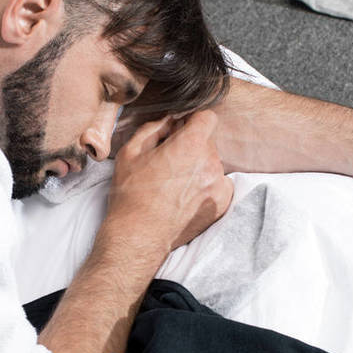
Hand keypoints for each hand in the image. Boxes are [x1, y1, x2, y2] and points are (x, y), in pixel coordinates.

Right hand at [104, 110, 233, 255]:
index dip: (193, 121)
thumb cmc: (131, 194)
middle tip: (170, 163)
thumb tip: (169, 120)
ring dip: (198, 168)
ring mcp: (218, 184)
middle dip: (192, 147)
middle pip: (208, 142)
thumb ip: (154, 128)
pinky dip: (206, 186)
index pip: (207, 118)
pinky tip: (186, 196)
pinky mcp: (221, 203)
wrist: (139, 235)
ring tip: (175, 184)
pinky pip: (219, 184)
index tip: (182, 131)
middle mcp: (210, 162)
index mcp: (190, 144)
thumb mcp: (131, 152)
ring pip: (212, 164)